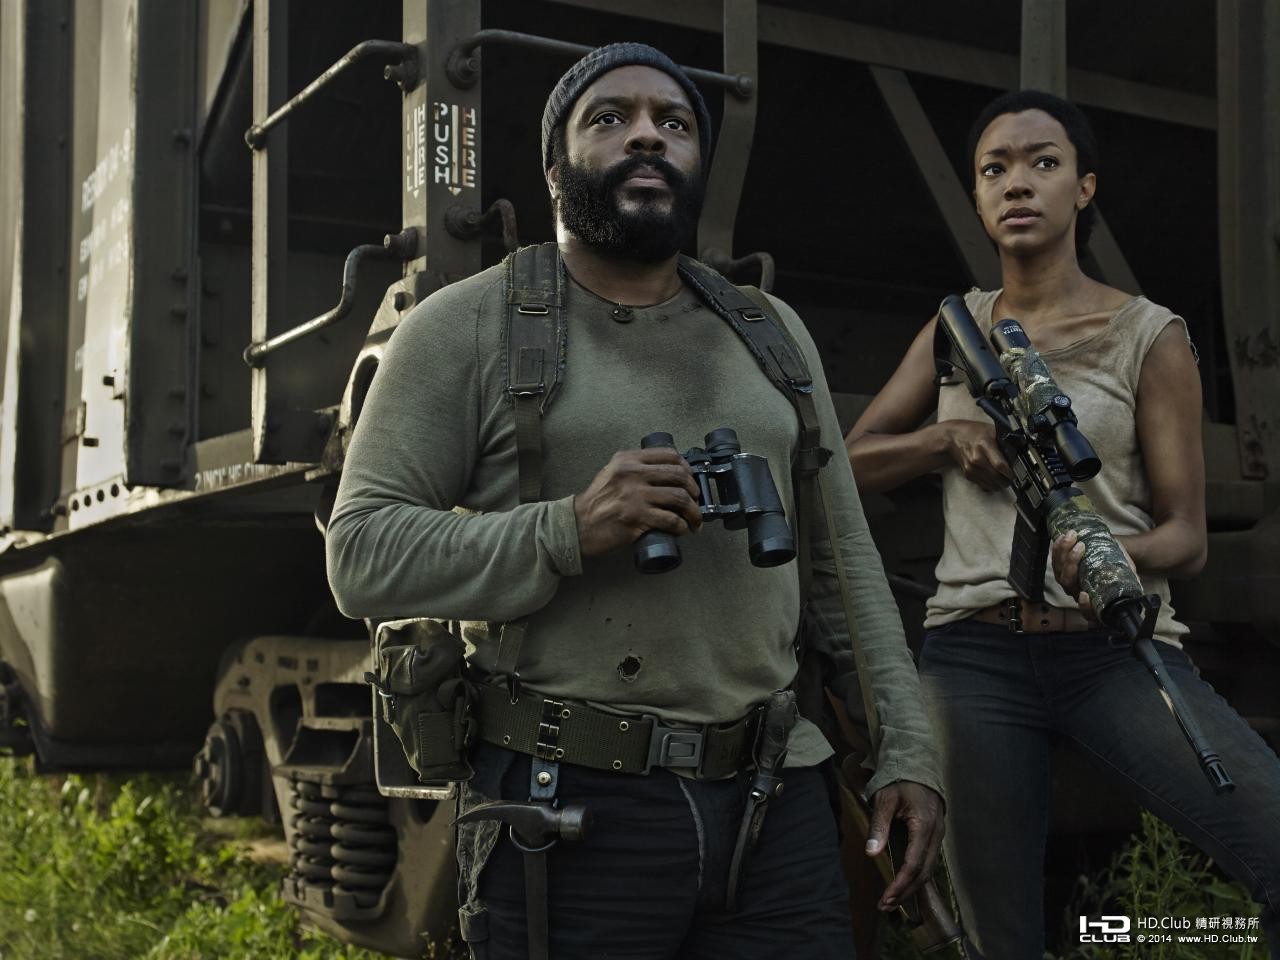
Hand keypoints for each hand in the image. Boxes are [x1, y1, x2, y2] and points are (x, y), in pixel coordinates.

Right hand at [573, 449, 701, 557]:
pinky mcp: (636, 517)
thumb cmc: (597, 502)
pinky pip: (670, 520)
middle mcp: (632, 474)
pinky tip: (683, 530)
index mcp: (628, 460)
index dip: (687, 467)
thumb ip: (634, 468)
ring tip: (695, 521)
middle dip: (694, 491)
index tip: (691, 479)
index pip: (669, 455)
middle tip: (696, 502)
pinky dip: (682, 527)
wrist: (578, 525)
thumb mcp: (612, 472)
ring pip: (679, 498)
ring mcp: (634, 496)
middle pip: (678, 476)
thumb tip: (665, 472)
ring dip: (693, 512)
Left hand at [865, 781, 944, 910]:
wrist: (918, 766)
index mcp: (924, 826)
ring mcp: (938, 836)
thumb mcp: (885, 800)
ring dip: (911, 887)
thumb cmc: (900, 780)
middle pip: (923, 873)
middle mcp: (936, 835)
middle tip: (886, 906)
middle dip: (905, 892)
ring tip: (892, 900)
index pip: (913, 864)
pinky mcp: (935, 835)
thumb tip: (871, 854)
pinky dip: (917, 876)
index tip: (886, 899)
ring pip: (928, 869)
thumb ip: (878, 827)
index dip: (900, 885)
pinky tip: (904, 883)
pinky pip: (929, 861)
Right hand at [940, 420, 1012, 491]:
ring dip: (1000, 484)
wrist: (953, 438)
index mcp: (985, 446)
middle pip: (997, 478)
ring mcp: (972, 468)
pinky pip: (984, 485)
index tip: (1014, 473)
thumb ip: (1005, 442)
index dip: (1010, 472)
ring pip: (992, 485)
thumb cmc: (974, 433)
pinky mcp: (968, 475)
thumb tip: (1019, 452)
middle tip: (1011, 477)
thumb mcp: (992, 431)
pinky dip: (991, 484)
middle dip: (1007, 480)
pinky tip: (993, 477)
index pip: (1000, 465)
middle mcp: (977, 459)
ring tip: (1003, 478)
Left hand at [1051, 530, 1137, 616]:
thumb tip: (1137, 586)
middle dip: (1071, 562)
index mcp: (1094, 600)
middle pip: (1068, 582)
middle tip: (1081, 547)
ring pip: (1059, 569)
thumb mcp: (1127, 572)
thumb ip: (1130, 580)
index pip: (1087, 611)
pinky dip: (1058, 547)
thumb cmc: (1120, 566)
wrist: (1112, 553)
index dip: (1084, 605)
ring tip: (1073, 536)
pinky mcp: (1061, 568)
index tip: (1085, 594)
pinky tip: (1063, 536)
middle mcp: (1078, 592)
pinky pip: (1055, 559)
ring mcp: (1067, 580)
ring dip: (1064, 551)